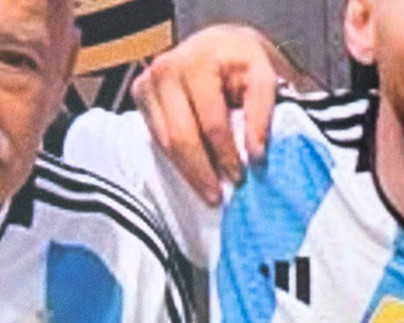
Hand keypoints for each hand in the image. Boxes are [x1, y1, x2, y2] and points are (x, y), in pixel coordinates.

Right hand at [130, 24, 309, 205]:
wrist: (217, 45)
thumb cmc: (241, 64)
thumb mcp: (263, 79)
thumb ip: (262, 115)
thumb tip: (256, 154)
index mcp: (198, 64)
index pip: (211, 122)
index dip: (226, 154)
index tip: (240, 178)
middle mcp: (166, 70)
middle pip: (181, 136)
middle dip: (201, 171)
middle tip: (217, 197)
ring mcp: (148, 83)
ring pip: (166, 142)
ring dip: (188, 171)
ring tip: (208, 192)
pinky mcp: (140, 95)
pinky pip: (157, 138)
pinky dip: (176, 159)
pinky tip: (193, 174)